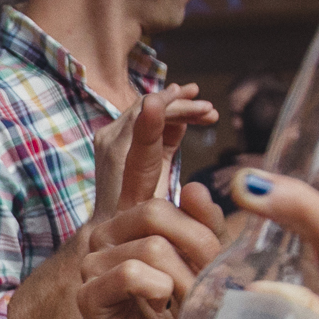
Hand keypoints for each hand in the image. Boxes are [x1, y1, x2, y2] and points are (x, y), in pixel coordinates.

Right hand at [75, 89, 228, 318]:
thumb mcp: (219, 267)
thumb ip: (207, 226)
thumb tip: (202, 185)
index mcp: (141, 225)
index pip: (143, 165)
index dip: (150, 128)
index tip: (166, 96)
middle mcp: (113, 240)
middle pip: (155, 210)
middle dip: (197, 245)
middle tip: (207, 283)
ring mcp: (97, 269)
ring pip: (150, 242)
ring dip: (184, 277)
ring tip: (188, 306)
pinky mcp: (90, 301)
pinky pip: (128, 272)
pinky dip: (157, 289)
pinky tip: (163, 308)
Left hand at [90, 83, 218, 226]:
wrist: (108, 225)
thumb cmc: (133, 213)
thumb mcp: (153, 182)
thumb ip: (164, 145)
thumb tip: (173, 116)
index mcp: (120, 147)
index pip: (147, 110)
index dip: (173, 102)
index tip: (194, 93)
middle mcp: (111, 138)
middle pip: (150, 107)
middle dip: (182, 104)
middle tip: (210, 111)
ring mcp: (112, 138)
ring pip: (150, 112)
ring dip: (179, 110)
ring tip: (209, 114)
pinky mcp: (118, 142)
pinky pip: (147, 122)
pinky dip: (171, 120)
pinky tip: (194, 121)